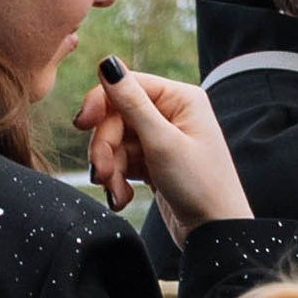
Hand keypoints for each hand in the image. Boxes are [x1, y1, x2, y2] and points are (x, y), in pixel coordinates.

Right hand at [74, 63, 252, 244]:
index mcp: (180, 98)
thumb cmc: (200, 187)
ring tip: (114, 192)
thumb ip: (131, 103)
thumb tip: (107, 62)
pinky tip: (122, 198)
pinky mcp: (155, 163)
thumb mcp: (162, 143)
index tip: (82, 124)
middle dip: (105, 146)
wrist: (216, 235)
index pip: (128, 85)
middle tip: (100, 175)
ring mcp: (162, 139)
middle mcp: (172, 113)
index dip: (101, 103)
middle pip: (117, 116)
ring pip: (116, 142)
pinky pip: (123, 162)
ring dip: (109, 168)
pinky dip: (118, 180)